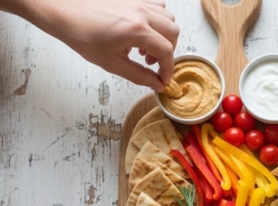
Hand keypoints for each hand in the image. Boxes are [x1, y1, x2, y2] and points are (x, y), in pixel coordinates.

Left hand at [13, 0, 178, 90]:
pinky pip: (156, 6)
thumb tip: (157, 85)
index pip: (166, 51)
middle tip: (151, 63)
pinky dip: (156, 21)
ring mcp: (137, 1)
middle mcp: (140, 12)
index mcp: (136, 30)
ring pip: (167, 18)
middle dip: (167, 52)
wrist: (63, 12)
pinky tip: (142, 32)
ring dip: (163, 35)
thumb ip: (140, 76)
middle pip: (172, 33)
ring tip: (145, 47)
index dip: (168, 69)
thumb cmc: (82, 35)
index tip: (163, 79)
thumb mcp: (113, 64)